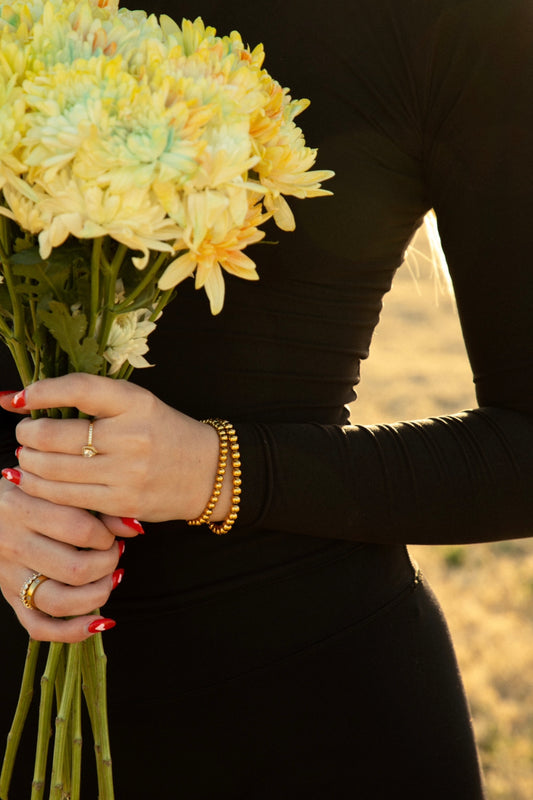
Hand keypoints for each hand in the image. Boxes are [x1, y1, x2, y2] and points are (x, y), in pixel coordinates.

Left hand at [0, 374, 226, 522]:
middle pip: (55, 436)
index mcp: (136, 402)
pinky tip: (37, 481)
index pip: (80, 389)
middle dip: (27, 435)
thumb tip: (23, 398)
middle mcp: (132, 436)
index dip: (42, 392)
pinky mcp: (123, 503)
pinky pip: (68, 498)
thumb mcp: (137, 403)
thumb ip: (90, 398)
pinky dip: (42, 489)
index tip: (19, 398)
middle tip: (23, 434)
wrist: (208, 472)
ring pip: (54, 471)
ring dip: (29, 463)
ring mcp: (127, 473)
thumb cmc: (164, 433)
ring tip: (27, 457)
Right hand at [0, 477, 125, 641]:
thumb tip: (134, 527)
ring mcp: (8, 575)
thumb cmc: (31, 491)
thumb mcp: (56, 486)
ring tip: (108, 578)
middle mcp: (12, 543)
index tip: (110, 532)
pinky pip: (39, 627)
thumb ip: (94, 501)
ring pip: (60, 601)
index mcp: (22, 507)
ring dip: (97, 595)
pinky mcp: (9, 597)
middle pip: (75, 569)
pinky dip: (73, 631)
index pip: (81, 530)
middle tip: (112, 553)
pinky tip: (99, 622)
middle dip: (107, 564)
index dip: (107, 535)